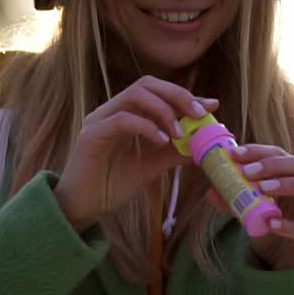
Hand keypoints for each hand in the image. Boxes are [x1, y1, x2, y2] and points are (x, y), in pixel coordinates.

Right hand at [56, 76, 216, 230]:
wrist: (81, 209)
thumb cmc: (111, 186)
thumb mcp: (150, 167)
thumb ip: (173, 154)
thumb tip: (203, 146)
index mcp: (125, 114)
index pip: (158, 93)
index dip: (185, 96)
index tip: (211, 105)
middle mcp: (111, 110)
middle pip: (147, 85)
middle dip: (177, 96)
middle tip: (200, 114)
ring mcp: (99, 120)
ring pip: (134, 96)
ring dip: (163, 110)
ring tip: (180, 132)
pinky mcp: (91, 135)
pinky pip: (122, 120)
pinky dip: (146, 127)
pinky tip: (162, 141)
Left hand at [206, 144, 293, 270]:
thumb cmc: (277, 230)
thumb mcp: (253, 213)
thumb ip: (237, 202)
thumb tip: (211, 191)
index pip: (283, 154)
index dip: (260, 151)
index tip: (236, 154)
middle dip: (277, 164)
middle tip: (249, 172)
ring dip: (292, 184)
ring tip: (264, 188)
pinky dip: (292, 225)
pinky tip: (271, 223)